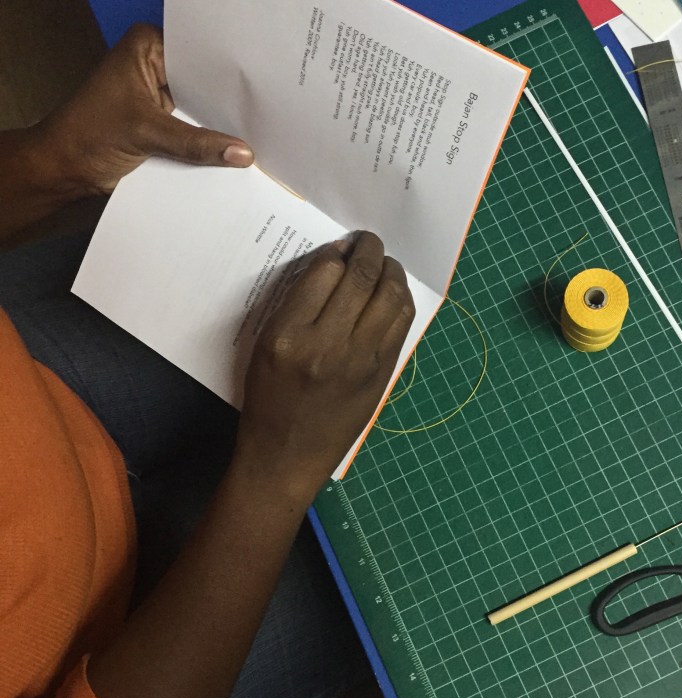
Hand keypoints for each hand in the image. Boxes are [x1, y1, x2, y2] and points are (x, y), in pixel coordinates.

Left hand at [34, 23, 253, 199]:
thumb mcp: (148, 133)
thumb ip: (197, 144)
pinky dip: (209, 140)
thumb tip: (246, 154)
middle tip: (271, 108)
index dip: (228, 67)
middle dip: (228, 98)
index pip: (198, 51)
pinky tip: (241, 147)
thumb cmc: (91, 135)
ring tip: (264, 129)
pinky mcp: (163, 122)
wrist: (63, 170)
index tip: (264, 78)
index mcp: (148, 46)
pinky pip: (194, 128)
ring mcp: (160, 94)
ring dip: (222, 122)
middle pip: (203, 80)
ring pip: (201, 106)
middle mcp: (156, 64)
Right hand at [237, 232, 414, 489]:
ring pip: (390, 297)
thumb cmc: (267, 400)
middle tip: (368, 242)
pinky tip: (393, 293)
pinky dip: (400, 300)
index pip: (323, 272)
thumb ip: (296, 307)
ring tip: (384, 264)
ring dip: (391, 271)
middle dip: (368, 249)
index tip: (339, 248)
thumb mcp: (264, 347)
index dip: (336, 252)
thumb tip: (331, 267)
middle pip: (361, 277)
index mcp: (288, 335)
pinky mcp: (381, 375)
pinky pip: (401, 325)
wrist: (286, 456)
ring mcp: (360, 361)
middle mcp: (327, 344)